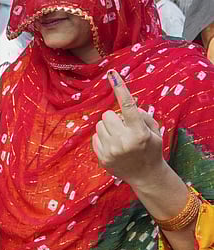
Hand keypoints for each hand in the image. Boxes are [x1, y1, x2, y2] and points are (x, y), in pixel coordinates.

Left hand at [92, 70, 166, 187]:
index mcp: (139, 133)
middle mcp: (123, 142)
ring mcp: (111, 151)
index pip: (128, 106)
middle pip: (108, 115)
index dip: (120, 88)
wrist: (146, 176)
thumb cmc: (151, 150)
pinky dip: (103, 138)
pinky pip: (95, 137)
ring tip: (120, 138)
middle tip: (125, 129)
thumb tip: (128, 106)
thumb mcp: (154, 132)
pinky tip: (114, 147)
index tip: (112, 73)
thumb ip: (143, 116)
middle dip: (115, 118)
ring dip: (109, 128)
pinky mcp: (102, 157)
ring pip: (100, 125)